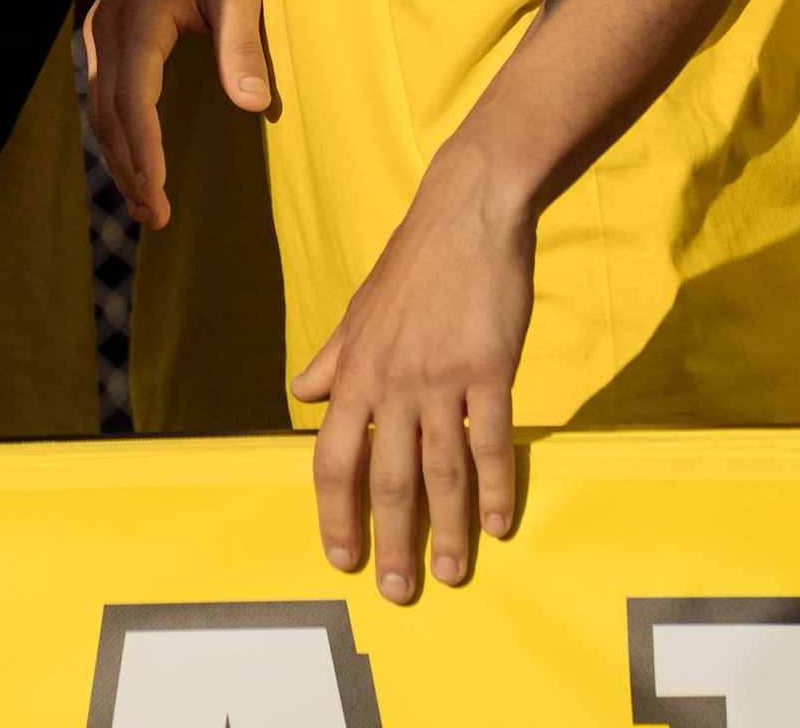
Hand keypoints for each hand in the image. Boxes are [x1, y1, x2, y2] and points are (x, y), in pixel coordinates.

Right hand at [83, 0, 269, 227]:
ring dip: (120, 155)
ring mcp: (101, 25)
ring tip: (146, 202)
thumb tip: (254, 105)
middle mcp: (109, 23)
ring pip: (101, 105)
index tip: (158, 196)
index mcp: (140, 15)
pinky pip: (103, 89)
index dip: (145, 152)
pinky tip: (135, 157)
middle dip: (130, 168)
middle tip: (158, 217)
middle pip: (109, 112)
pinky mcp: (106, 28)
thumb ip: (244, 44)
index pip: (135, 99)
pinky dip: (116, 129)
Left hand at [292, 130, 535, 590]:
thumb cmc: (415, 260)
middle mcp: (393, 380)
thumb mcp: (361, 307)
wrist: (469, 209)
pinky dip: (494, 489)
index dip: (334, 512)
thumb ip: (334, 356)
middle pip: (386, 479)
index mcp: (356, 368)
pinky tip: (498, 524)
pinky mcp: (490, 368)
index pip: (333, 457)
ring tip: (450, 573)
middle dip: (390, 540)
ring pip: (441, 472)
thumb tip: (301, 393)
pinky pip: (490, 442)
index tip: (341, 557)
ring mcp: (442, 376)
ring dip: (447, 530)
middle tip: (397, 591)